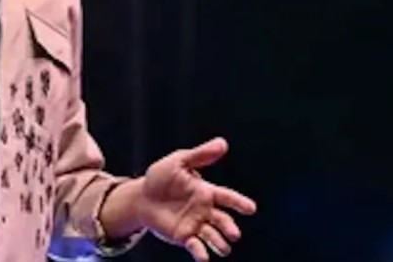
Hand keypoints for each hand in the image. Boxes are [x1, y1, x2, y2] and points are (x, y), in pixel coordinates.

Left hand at [104, 137, 255, 260]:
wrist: (141, 197)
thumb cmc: (161, 178)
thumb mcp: (178, 161)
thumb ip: (200, 155)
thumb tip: (222, 143)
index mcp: (206, 192)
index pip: (227, 197)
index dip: (239, 202)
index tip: (251, 208)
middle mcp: (205, 210)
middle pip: (222, 220)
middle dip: (229, 228)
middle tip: (234, 234)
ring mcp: (195, 225)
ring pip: (213, 236)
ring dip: (220, 243)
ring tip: (224, 248)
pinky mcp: (184, 237)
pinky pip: (196, 246)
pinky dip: (201, 253)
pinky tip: (203, 258)